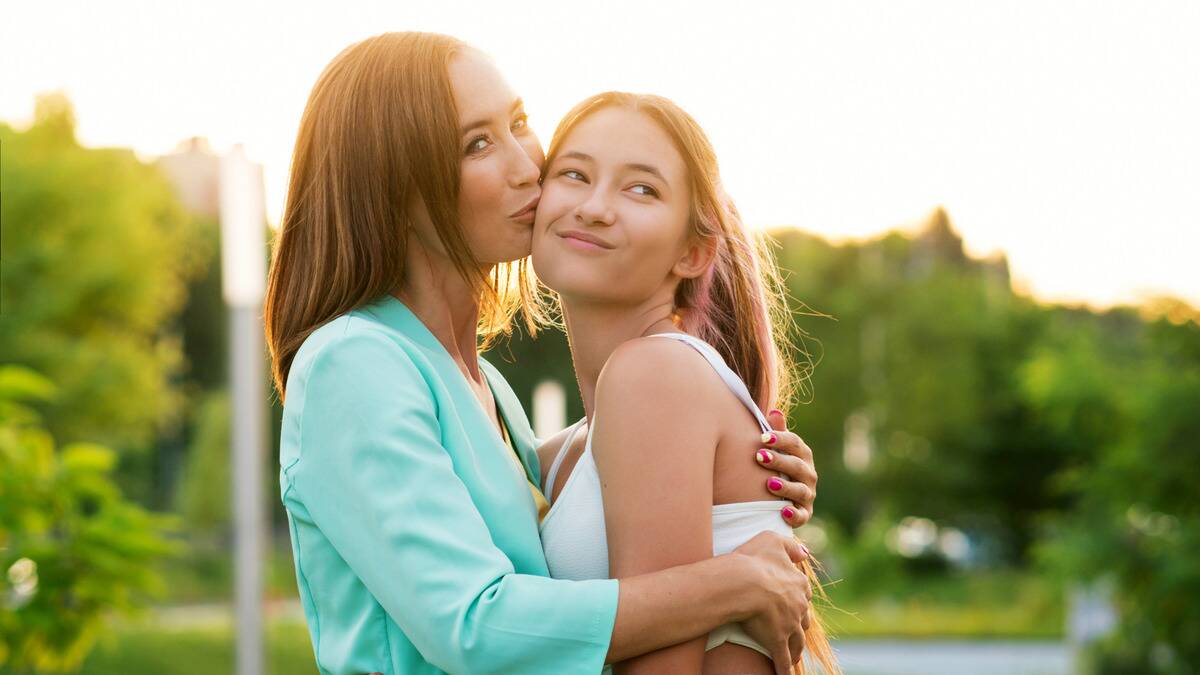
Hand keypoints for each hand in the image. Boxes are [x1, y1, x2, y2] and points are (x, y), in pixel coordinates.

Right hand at [731, 531, 812, 674]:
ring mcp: (790, 625)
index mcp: (798, 583)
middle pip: (803, 619)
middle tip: (796, 633)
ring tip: (794, 657)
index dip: (798, 599)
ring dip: (796, 649)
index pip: (802, 593)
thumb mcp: (773, 540)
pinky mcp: (778, 640)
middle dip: (799, 627)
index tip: (794, 603)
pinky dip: (784, 668)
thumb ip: (790, 546)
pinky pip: (782, 659)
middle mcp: (799, 605)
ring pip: (797, 641)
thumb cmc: (754, 559)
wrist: (744, 582)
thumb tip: (804, 553)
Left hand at [755, 409, 817, 527]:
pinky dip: (793, 514)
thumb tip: (774, 411)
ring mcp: (807, 495)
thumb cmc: (773, 466)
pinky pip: (801, 516)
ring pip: (800, 491)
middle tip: (759, 457)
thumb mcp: (774, 448)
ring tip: (769, 484)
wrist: (777, 497)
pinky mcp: (803, 514)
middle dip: (779, 461)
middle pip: (797, 466)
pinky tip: (782, 511)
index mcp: (802, 455)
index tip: (762, 438)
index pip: (796, 444)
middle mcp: (808, 474)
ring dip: (786, 487)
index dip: (781, 439)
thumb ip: (775, 431)